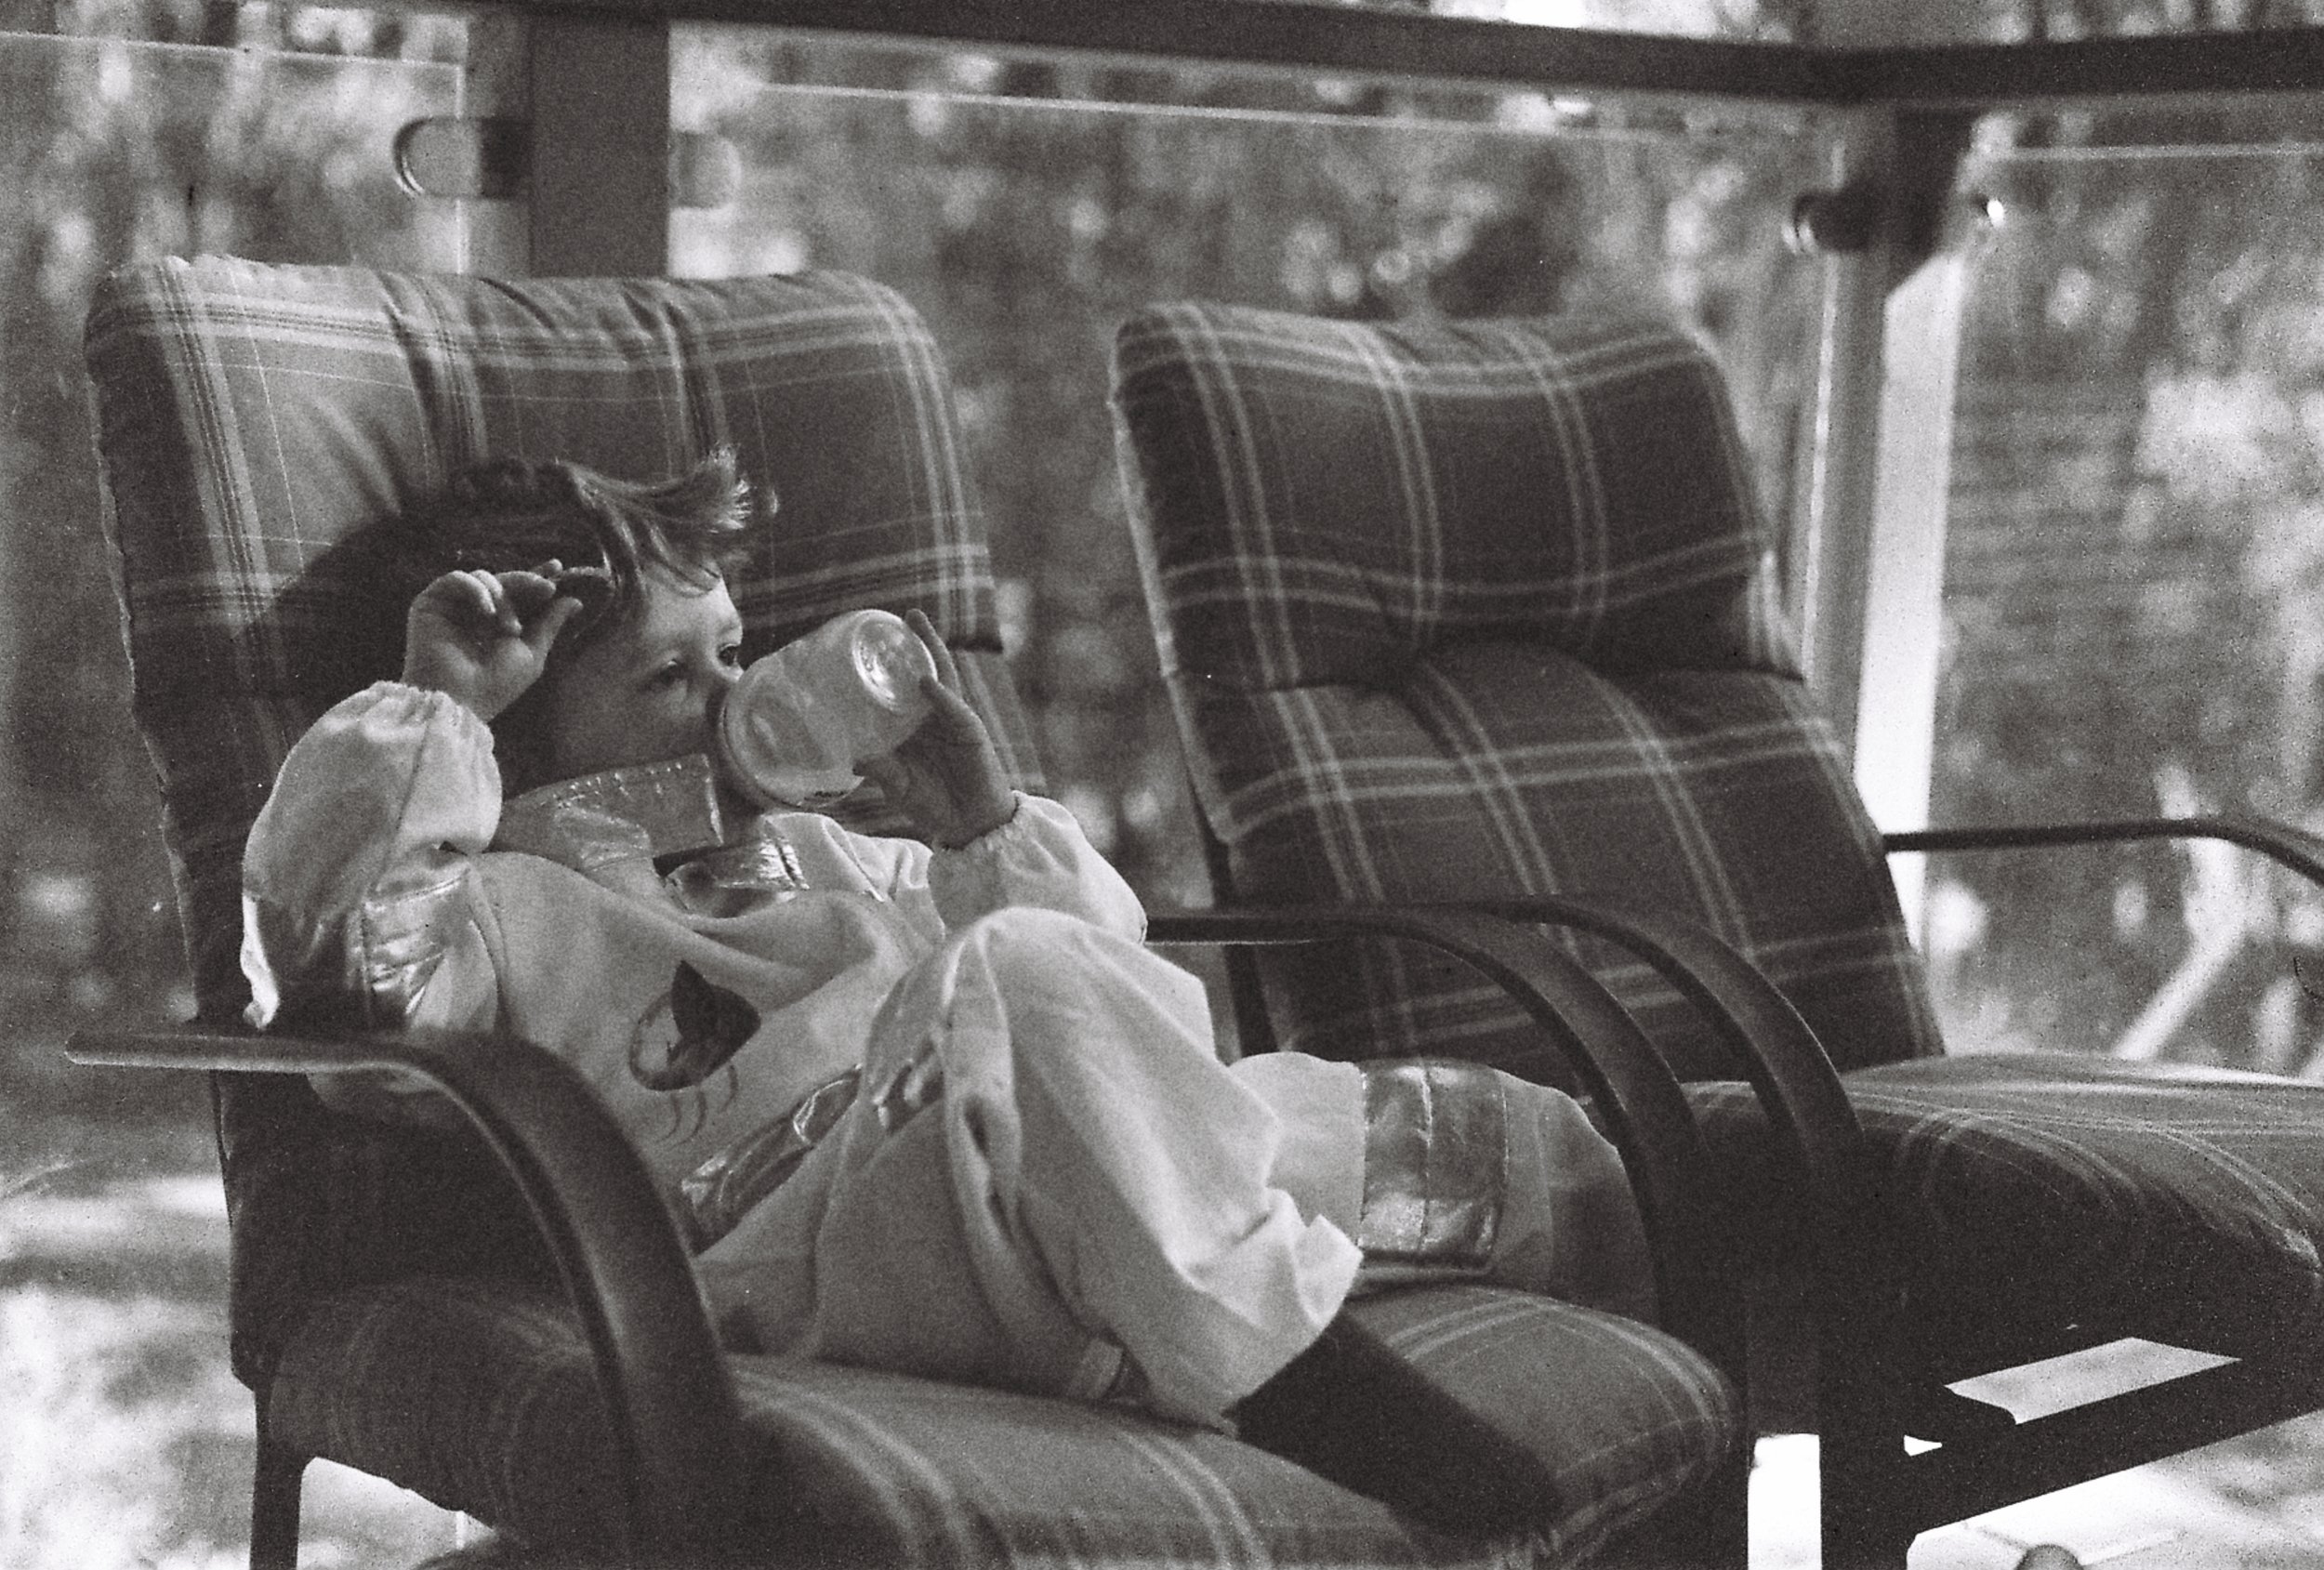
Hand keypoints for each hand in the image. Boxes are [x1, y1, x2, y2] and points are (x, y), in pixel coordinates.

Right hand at [401, 566, 584, 720]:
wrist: (459, 698)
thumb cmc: (496, 684)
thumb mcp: (532, 653)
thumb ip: (550, 624)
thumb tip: (575, 601)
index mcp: (498, 624)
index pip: (518, 592)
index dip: (536, 578)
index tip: (557, 567)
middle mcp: (475, 613)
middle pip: (503, 581)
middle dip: (526, 581)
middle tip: (546, 588)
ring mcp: (452, 607)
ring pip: (483, 578)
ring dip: (503, 597)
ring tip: (509, 628)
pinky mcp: (430, 603)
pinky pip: (456, 579)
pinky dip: (476, 589)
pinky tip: (486, 611)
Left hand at [856, 610, 1016, 847]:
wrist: (968, 826)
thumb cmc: (933, 804)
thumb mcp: (897, 785)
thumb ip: (879, 769)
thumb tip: (851, 756)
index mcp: (916, 724)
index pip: (904, 685)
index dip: (894, 663)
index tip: (875, 641)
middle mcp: (936, 716)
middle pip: (927, 670)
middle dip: (918, 642)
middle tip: (905, 615)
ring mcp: (954, 720)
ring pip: (944, 677)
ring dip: (932, 650)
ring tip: (918, 625)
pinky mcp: (972, 733)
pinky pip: (955, 710)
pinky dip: (941, 695)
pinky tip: (926, 682)